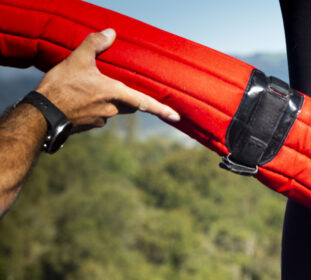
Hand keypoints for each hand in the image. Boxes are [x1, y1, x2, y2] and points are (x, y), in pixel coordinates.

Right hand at [35, 29, 179, 130]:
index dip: (161, 109)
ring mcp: (101, 119)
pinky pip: (97, 114)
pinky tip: (78, 99)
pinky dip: (92, 107)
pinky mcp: (90, 125)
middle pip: (128, 104)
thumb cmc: (61, 86)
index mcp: (114, 93)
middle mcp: (112, 109)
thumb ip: (95, 44)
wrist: (43, 113)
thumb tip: (111, 32)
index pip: (144, 102)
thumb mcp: (77, 59)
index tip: (176, 117)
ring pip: (112, 108)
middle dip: (126, 96)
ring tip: (85, 89)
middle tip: (111, 86)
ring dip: (105, 100)